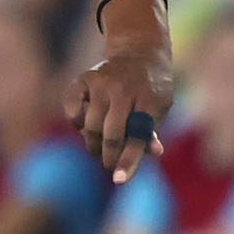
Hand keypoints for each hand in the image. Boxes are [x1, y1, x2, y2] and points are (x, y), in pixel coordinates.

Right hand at [69, 46, 171, 183]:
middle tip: (108, 163)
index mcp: (150, 99)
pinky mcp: (84, 78)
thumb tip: (154, 151)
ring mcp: (102, 81)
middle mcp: (125, 89)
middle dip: (109, 156)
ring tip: (99, 144)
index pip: (138, 136)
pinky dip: (76, 122)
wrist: (139, 54)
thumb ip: (152, 130)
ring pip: (91, 125)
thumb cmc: (151, 90)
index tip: (118, 179)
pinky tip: (84, 124)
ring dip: (93, 142)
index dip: (128, 160)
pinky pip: (72, 109)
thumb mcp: (161, 107)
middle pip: (112, 134)